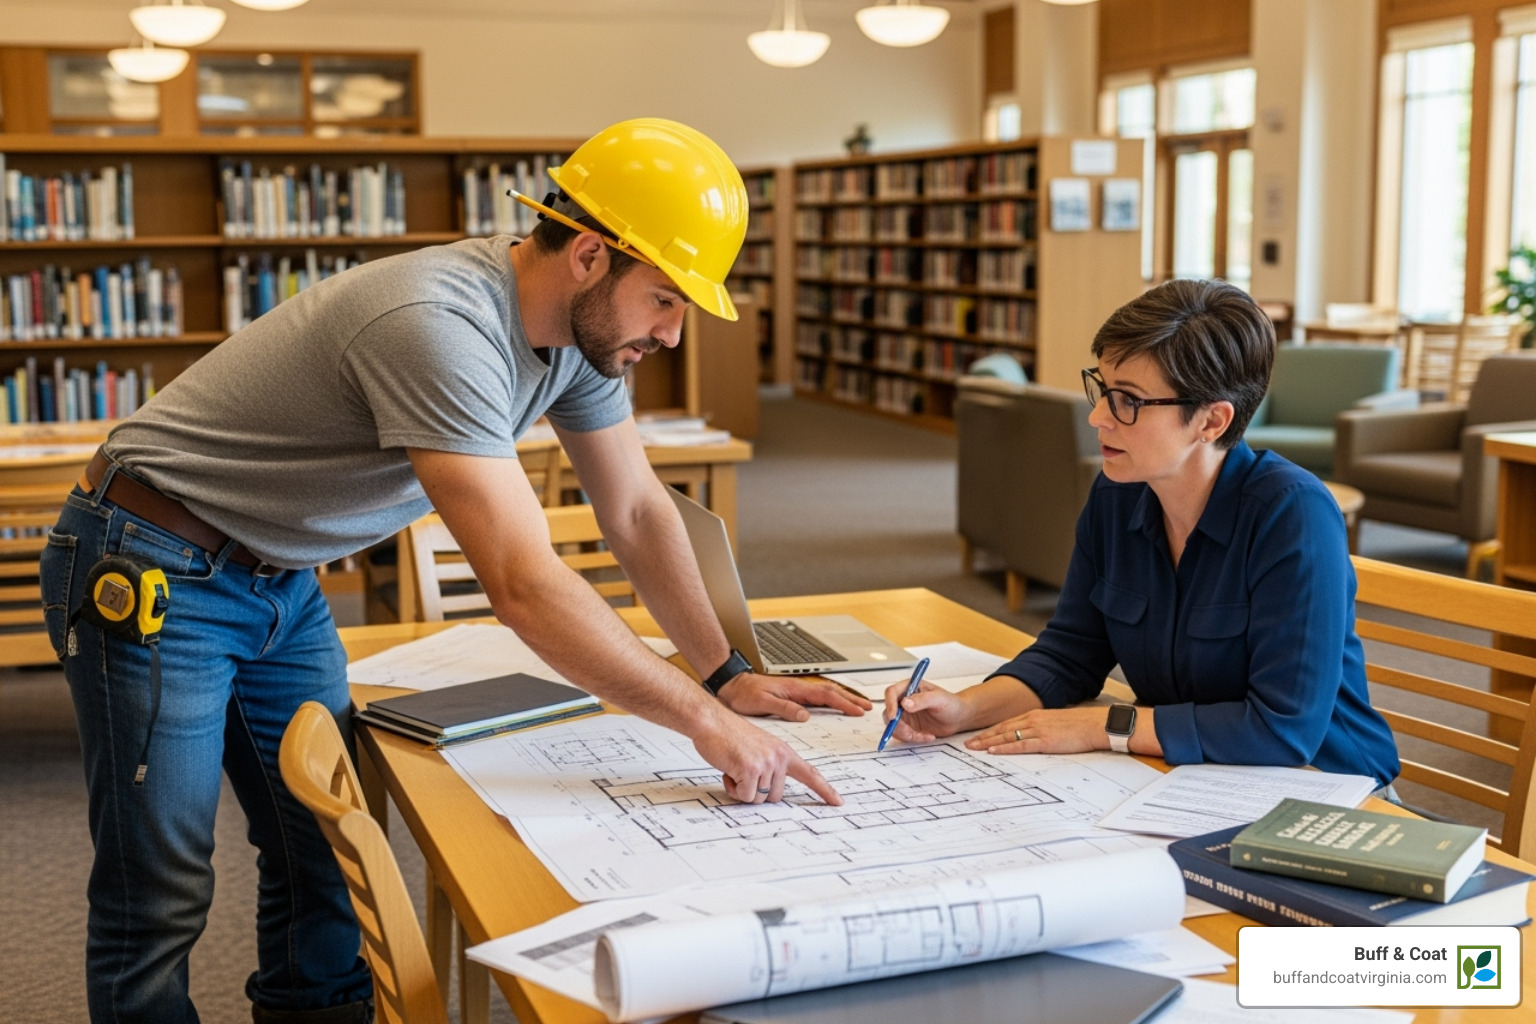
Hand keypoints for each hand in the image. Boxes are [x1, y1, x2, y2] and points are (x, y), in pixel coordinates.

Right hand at [691, 705, 841, 805]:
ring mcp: (766, 763)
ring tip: (735, 767)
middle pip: (776, 797)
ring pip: (759, 799)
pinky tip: (728, 770)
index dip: (824, 790)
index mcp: (783, 751)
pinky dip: (733, 788)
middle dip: (757, 791)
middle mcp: (779, 757)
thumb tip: (771, 792)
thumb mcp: (759, 748)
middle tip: (743, 771)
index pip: (810, 773)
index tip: (837, 801)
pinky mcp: (751, 769)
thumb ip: (770, 766)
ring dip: (743, 789)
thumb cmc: (729, 735)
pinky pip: (744, 796)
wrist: (711, 722)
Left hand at [718, 672, 871, 720]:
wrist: (731, 686)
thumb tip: (805, 715)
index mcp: (795, 689)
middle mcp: (798, 689)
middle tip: (867, 707)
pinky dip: (830, 701)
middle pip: (831, 692)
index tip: (858, 710)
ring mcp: (796, 692)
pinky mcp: (791, 696)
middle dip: (851, 699)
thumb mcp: (762, 703)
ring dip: (843, 699)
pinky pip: (817, 698)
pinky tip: (834, 707)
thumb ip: (784, 708)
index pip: (826, 695)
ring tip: (857, 706)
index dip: (844, 703)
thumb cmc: (743, 694)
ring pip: (826, 694)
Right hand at [881, 680, 970, 742]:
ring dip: (906, 734)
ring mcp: (906, 714)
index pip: (891, 692)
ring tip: (923, 735)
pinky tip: (927, 736)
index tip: (894, 717)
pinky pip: (903, 735)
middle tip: (910, 733)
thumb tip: (905, 703)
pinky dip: (913, 738)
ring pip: (894, 726)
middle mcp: (904, 700)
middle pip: (889, 712)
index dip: (889, 704)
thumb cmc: (951, 704)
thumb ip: (922, 699)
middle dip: (897, 725)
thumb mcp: (939, 699)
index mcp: (910, 687)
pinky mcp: (909, 726)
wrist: (959, 718)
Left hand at [966, 705, 1108, 754]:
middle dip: (983, 737)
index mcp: (1035, 715)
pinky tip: (993, 751)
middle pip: (1002, 729)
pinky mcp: (1045, 741)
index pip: (1006, 723)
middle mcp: (1033, 720)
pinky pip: (1020, 745)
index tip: (977, 737)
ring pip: (1006, 737)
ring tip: (973, 748)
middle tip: (967, 744)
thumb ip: (1042, 728)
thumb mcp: (1056, 723)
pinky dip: (1005, 748)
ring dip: (988, 743)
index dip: (990, 731)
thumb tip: (1034, 737)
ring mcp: (1038, 730)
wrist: (1096, 724)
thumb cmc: (1080, 725)